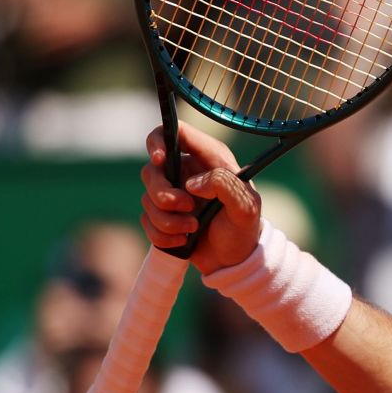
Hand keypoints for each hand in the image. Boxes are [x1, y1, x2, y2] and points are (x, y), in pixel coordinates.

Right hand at [138, 122, 262, 273]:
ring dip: (168, 220)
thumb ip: (224, 185)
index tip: (160, 160)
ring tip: (193, 228)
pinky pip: (146, 221)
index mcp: (208, 158)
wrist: (235, 260)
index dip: (158, 141)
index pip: (174, 132)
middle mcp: (186, 171)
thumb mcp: (245, 206)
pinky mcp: (161, 216)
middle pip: (151, 170)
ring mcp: (171, 194)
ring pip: (147, 199)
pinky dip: (162, 235)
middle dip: (163, 194)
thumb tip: (191, 183)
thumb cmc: (244, 228)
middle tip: (188, 208)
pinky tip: (184, 241)